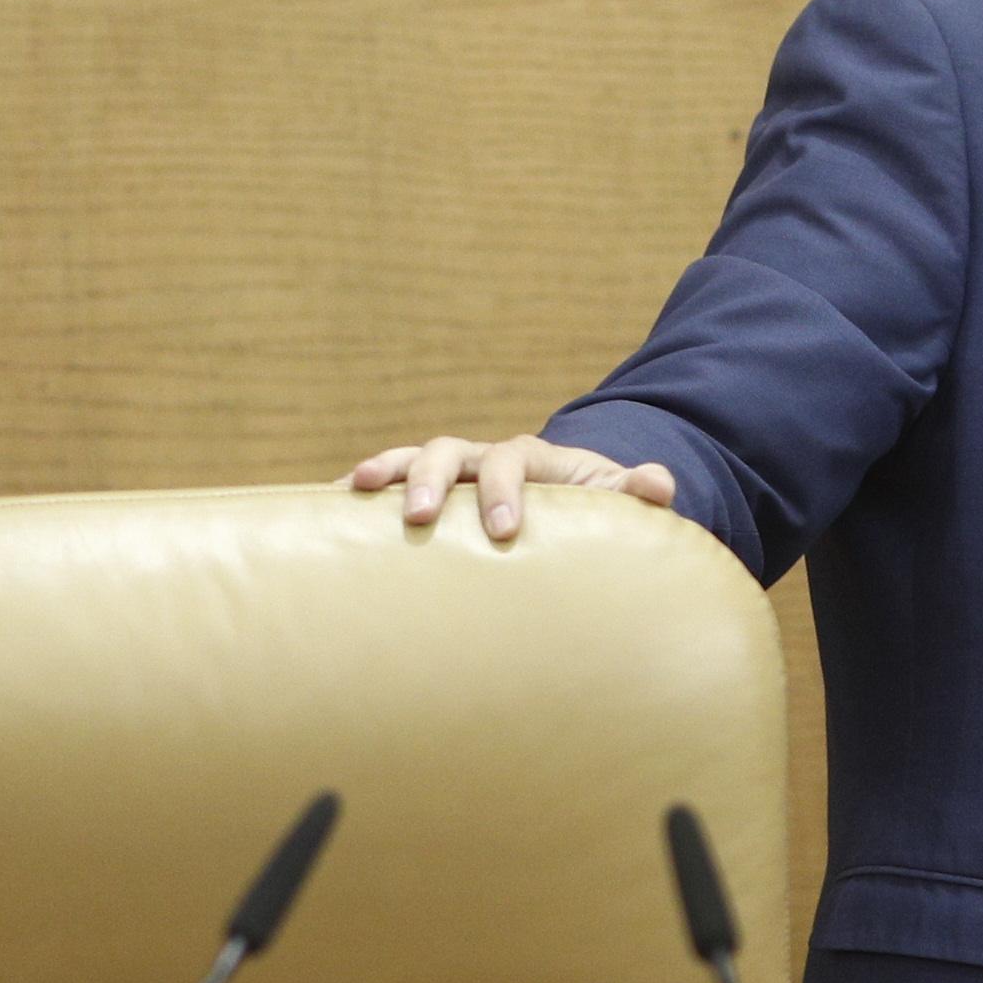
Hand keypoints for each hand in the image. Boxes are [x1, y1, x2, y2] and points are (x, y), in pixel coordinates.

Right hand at [348, 433, 676, 542]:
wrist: (562, 504)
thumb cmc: (587, 510)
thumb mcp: (612, 501)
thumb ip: (634, 492)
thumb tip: (659, 484)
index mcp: (529, 458)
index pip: (512, 460)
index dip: (504, 491)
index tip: (502, 532)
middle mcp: (482, 458)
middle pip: (449, 450)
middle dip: (431, 479)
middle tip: (418, 517)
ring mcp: (450, 473)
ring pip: (410, 457)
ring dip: (384, 469)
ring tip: (352, 488)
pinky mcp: (427, 494)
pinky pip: (386, 486)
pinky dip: (356, 492)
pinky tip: (323, 510)